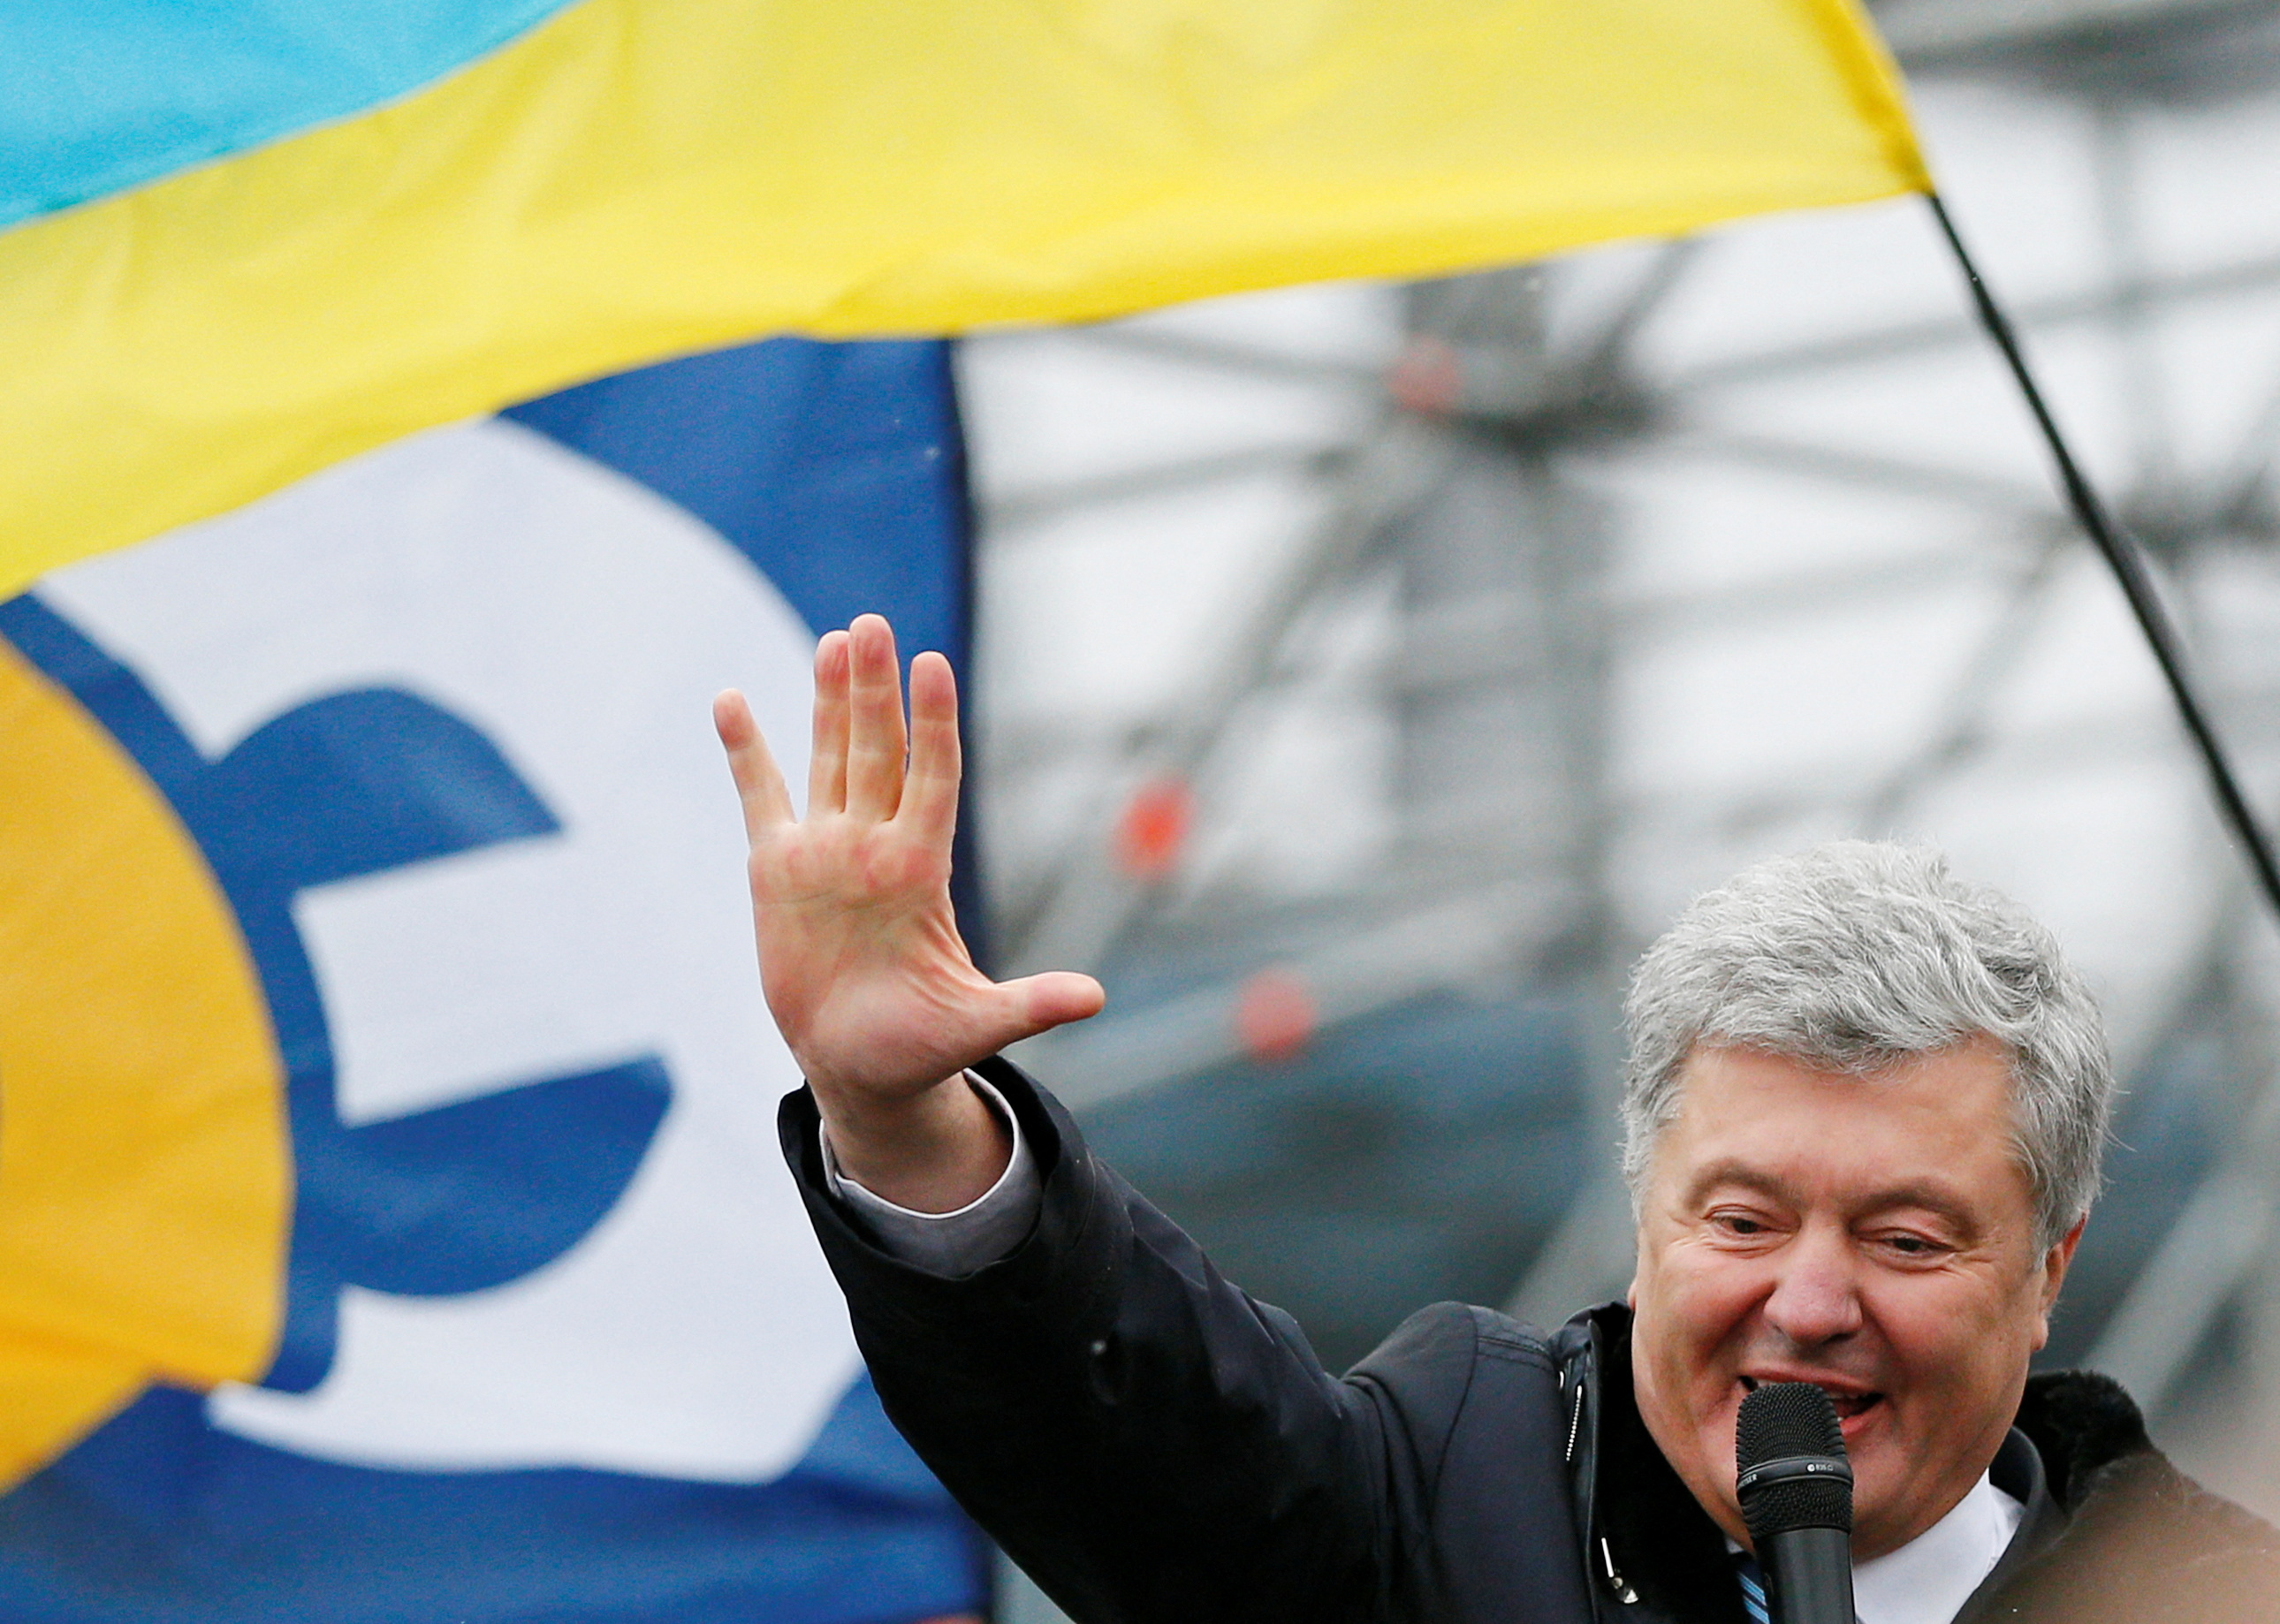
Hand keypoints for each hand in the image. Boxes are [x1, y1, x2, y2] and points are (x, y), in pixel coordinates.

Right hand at [715, 614, 1103, 1208]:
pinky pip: (759, 796)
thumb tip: (1095, 999)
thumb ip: (1030, 1004)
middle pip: (877, 751)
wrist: (860, 1066)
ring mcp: (825, 851)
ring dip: (829, 700)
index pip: (932, 778)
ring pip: (830, 757)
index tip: (933, 666)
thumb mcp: (977, 1025)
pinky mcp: (777, 868)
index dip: (932, 724)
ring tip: (837, 640)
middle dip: (874, 690)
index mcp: (920, 870)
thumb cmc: (920, 1046)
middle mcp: (874, 847)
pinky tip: (729, 700)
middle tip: (872, 624)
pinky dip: (745, 750)